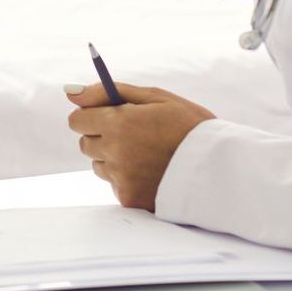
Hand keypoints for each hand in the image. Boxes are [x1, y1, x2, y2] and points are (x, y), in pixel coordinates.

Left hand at [65, 82, 213, 211]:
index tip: (107, 116)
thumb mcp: (155, 97)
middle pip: (85, 144)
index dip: (92, 116)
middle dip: (102, 137)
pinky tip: (153, 173)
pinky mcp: (129, 199)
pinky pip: (115, 185)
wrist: (221, 168)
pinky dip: (128, 179)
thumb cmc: (189, 126)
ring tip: (147, 156)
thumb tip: (70, 91)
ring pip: (99, 166)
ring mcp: (121, 178)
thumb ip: (108, 92)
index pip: (77, 120)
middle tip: (133, 135)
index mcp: (118, 123)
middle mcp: (114, 152)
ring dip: (114, 159)